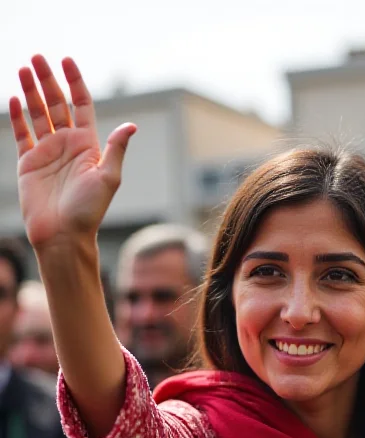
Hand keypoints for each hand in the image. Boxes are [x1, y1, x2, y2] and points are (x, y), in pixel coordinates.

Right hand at [9, 55, 135, 251]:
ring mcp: (47, 152)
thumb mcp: (108, 178)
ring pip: (37, 114)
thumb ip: (116, 149)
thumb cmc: (89, 210)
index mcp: (88, 145)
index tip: (66, 60)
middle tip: (37, 57)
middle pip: (56, 103)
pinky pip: (22, 134)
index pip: (81, 105)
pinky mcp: (28, 163)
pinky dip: (17, 116)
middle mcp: (67, 145)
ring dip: (30, 91)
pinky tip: (14, 98)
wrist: (63, 235)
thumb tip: (131, 126)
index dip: (74, 82)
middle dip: (48, 80)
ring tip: (24, 68)